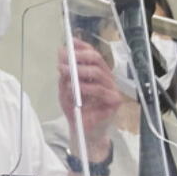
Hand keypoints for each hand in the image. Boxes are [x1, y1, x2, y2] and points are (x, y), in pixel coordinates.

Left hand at [58, 38, 124, 160]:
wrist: (84, 132)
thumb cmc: (77, 110)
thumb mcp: (65, 91)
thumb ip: (64, 75)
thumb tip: (61, 56)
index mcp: (97, 72)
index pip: (92, 53)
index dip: (81, 46)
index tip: (68, 43)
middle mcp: (107, 77)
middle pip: (97, 59)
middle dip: (79, 56)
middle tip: (64, 57)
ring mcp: (112, 88)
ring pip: (98, 72)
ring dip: (79, 70)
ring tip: (65, 71)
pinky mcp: (115, 101)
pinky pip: (101, 90)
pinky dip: (87, 87)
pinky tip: (77, 86)